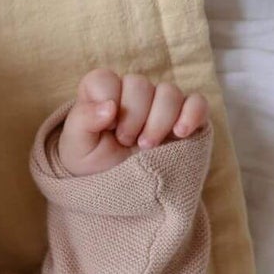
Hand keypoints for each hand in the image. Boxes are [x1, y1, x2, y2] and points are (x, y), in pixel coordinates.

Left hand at [54, 69, 208, 176]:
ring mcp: (160, 105)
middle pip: (140, 85)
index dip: (106, 101)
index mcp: (102, 95)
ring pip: (169, 92)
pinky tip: (180, 133)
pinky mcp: (184, 118)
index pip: (104, 79)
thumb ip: (83, 120)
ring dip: (158, 122)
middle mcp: (132, 94)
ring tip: (146, 147)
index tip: (107, 128)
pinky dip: (192, 114)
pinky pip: (197, 103)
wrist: (117, 194)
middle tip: (125, 142)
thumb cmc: (93, 166)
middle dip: (132, 118)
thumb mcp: (76, 148)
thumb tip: (110, 107)